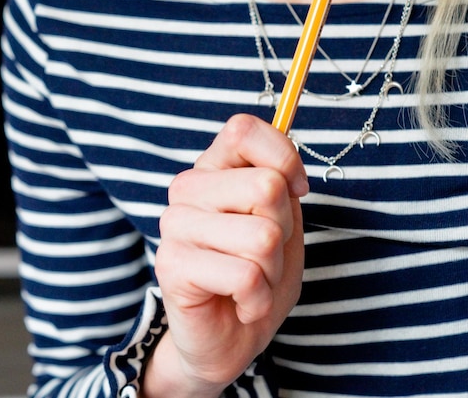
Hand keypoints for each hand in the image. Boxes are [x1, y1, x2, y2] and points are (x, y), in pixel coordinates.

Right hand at [146, 114, 308, 397]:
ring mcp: (175, 225)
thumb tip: (289, 165)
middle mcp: (186, 189)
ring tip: (250, 281)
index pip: (243, 130)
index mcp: (212, 169)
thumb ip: (280, 183)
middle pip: (267, 188)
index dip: (284, 159)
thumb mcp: (281, 222)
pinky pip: (246, 275)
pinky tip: (240, 302)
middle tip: (262, 254)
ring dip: (271, 271)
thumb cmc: (257, 274)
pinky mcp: (172, 265)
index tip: (296, 191)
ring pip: (262, 237)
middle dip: (283, 232)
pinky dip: (258, 299)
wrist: (230, 336)